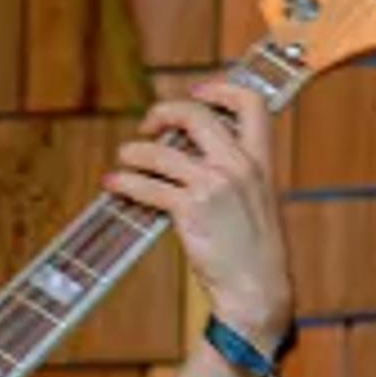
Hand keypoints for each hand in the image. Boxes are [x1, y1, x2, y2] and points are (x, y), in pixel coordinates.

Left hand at [107, 79, 292, 351]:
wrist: (258, 289)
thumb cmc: (255, 251)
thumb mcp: (258, 202)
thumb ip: (236, 173)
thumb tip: (191, 152)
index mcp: (261, 162)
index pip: (252, 103)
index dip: (220, 88)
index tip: (197, 92)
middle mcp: (240, 167)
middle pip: (196, 114)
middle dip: (163, 113)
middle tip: (148, 127)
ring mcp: (215, 186)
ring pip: (160, 152)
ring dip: (133, 152)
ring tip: (124, 160)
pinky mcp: (190, 209)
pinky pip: (146, 186)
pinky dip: (124, 182)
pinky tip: (114, 185)